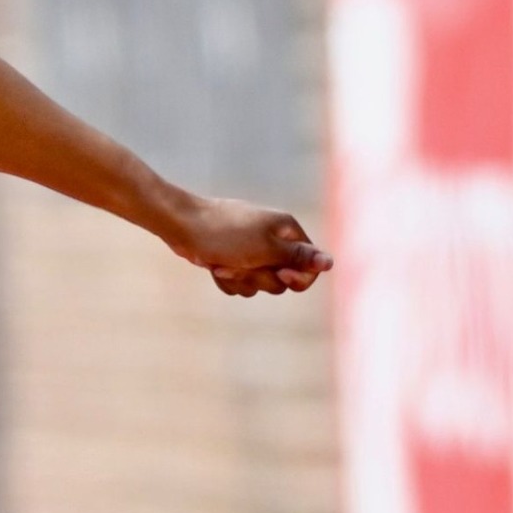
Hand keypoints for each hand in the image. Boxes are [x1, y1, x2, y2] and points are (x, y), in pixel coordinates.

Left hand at [170, 196, 331, 297]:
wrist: (182, 226)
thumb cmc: (225, 234)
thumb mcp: (266, 248)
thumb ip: (299, 258)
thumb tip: (331, 263)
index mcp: (287, 231)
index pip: (309, 266)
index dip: (298, 277)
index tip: (280, 273)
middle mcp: (272, 241)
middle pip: (283, 280)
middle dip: (262, 278)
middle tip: (244, 262)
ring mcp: (251, 252)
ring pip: (260, 285)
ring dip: (241, 280)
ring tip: (224, 263)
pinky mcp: (233, 261)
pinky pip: (240, 284)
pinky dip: (227, 280)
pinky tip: (214, 266)